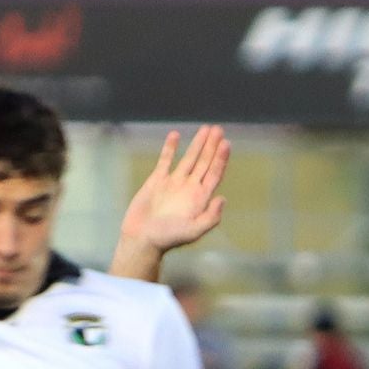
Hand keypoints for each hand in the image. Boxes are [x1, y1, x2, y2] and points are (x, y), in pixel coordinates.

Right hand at [119, 126, 229, 259]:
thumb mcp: (193, 232)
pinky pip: (165, 160)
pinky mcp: (157, 181)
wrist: (142, 239)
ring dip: (198, 144)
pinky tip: (175, 134)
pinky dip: (170, 148)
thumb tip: (223, 198)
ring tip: (206, 129)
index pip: (214, 174)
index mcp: (200, 199)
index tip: (226, 143)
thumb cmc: (167, 239)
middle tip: (218, 129)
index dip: (221, 159)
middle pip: (205, 162)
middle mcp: (189, 189)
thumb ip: (210, 217)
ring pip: (189, 158)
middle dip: (212, 146)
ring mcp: (173, 183)